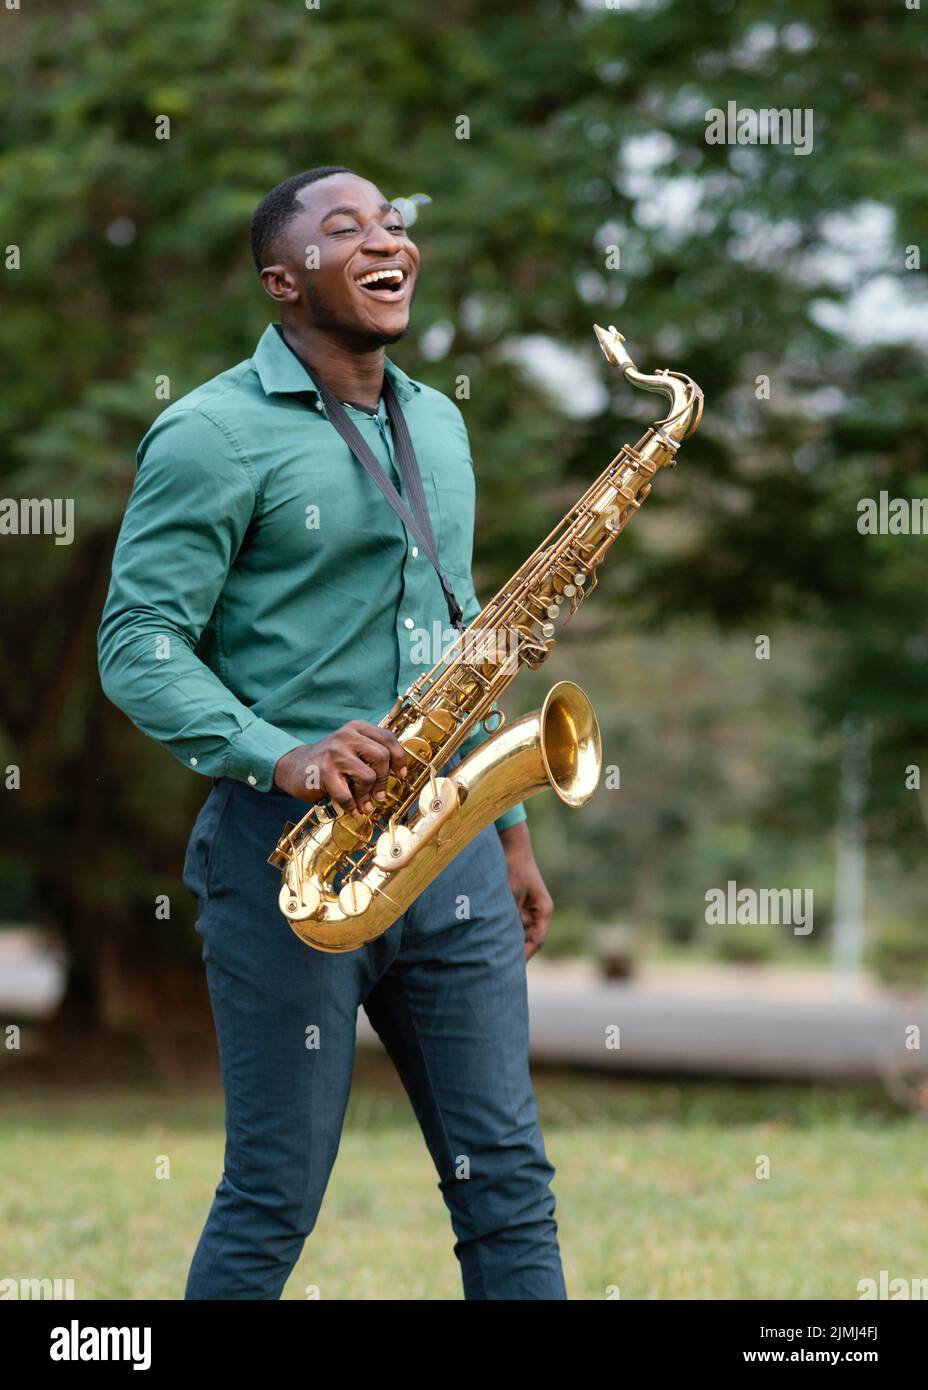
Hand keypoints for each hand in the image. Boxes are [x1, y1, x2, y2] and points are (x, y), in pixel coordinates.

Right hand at [273, 721, 406, 813]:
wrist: (294, 767)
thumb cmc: (329, 761)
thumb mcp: (351, 748)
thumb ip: (372, 753)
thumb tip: (398, 774)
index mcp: (357, 728)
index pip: (388, 738)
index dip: (399, 759)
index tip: (400, 775)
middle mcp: (346, 736)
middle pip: (382, 756)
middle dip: (384, 779)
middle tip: (380, 795)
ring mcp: (335, 753)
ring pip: (368, 776)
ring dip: (367, 795)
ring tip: (363, 803)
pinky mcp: (324, 772)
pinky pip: (347, 795)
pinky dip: (351, 806)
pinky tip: (351, 809)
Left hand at [498, 822, 552, 959]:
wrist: (511, 846)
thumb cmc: (512, 867)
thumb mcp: (509, 894)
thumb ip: (508, 916)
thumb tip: (502, 939)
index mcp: (542, 911)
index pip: (536, 941)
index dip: (524, 956)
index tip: (511, 968)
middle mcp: (537, 913)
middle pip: (527, 940)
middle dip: (513, 952)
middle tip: (497, 967)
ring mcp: (527, 909)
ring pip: (517, 933)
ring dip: (505, 941)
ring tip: (488, 955)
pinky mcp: (516, 904)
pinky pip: (510, 923)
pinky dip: (500, 930)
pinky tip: (486, 937)